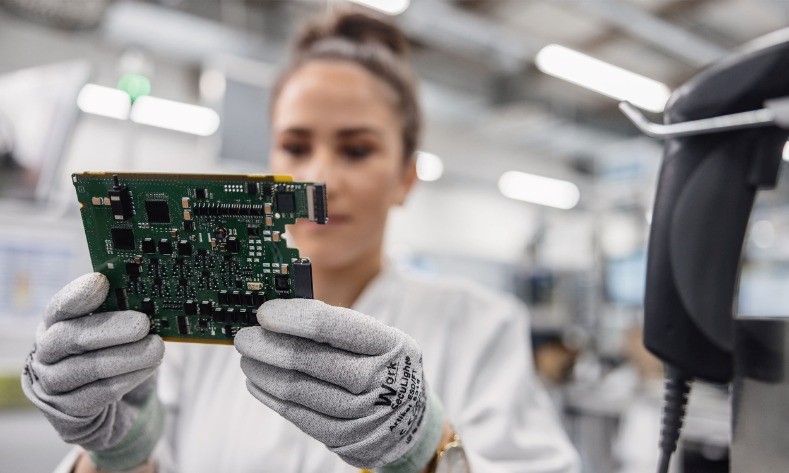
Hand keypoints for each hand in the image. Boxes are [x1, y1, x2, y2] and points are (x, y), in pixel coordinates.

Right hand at [21, 273, 164, 470]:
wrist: (120, 410)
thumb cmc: (119, 359)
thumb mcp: (121, 333)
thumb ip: (124, 313)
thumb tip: (149, 294)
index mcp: (55, 325)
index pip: (59, 307)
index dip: (78, 295)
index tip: (101, 282)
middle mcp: (46, 354)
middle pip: (68, 338)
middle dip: (109, 328)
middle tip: (143, 323)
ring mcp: (52, 386)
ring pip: (84, 368)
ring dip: (125, 357)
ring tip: (156, 348)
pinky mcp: (68, 413)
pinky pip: (97, 394)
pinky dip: (126, 379)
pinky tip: (149, 368)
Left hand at [235, 299, 445, 470]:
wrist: (413, 421)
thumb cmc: (385, 367)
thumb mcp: (380, 340)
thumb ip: (339, 326)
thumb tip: (282, 312)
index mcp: (390, 344)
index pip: (333, 326)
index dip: (293, 318)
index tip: (264, 313)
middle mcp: (379, 379)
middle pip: (310, 359)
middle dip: (269, 346)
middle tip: (245, 338)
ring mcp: (362, 413)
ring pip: (298, 389)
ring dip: (263, 372)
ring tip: (247, 359)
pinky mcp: (344, 438)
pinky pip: (297, 415)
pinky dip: (271, 396)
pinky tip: (258, 383)